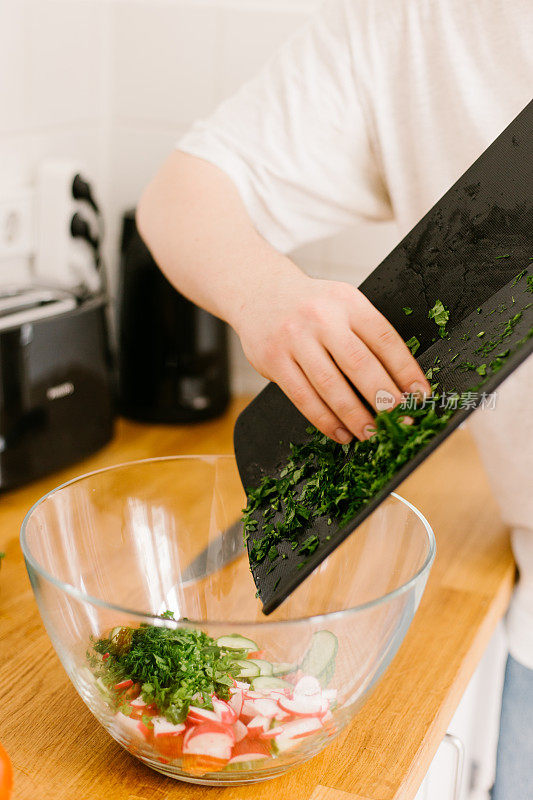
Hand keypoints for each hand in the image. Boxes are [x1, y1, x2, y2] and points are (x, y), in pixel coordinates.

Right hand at [234, 272, 429, 442]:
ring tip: (372, 433)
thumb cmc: (310, 306)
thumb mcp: (342, 304)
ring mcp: (294, 338)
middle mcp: (321, 317)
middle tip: (400, 420)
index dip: (405, 371)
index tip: (419, 396)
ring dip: (355, 415)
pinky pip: (303, 397)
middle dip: (383, 397)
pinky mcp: (273, 360)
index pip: (384, 339)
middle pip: (359, 364)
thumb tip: (398, 383)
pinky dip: (325, 420)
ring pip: (330, 385)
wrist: (258, 289)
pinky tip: (341, 432)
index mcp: (348, 302)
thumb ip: (365, 335)